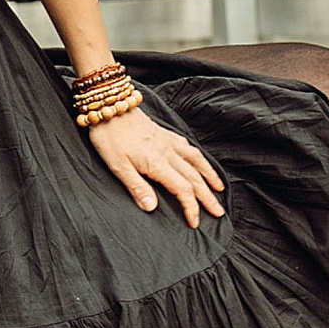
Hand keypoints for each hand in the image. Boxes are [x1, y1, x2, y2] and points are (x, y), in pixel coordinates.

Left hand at [85, 106, 227, 228]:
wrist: (109, 105)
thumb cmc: (110, 136)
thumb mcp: (118, 166)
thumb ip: (137, 187)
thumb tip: (151, 208)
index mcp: (158, 163)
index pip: (182, 190)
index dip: (191, 207)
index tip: (195, 222)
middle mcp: (168, 152)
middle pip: (194, 178)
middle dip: (208, 197)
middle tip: (219, 212)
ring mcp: (168, 141)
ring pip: (196, 160)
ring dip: (209, 176)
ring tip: (219, 188)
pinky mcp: (164, 133)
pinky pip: (188, 147)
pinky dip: (198, 157)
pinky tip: (199, 160)